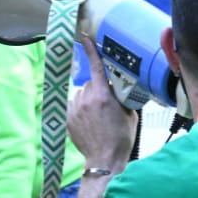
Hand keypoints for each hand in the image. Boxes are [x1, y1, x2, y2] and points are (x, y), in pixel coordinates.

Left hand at [67, 34, 136, 165]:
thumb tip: (120, 87)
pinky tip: (89, 121)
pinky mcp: (68, 117)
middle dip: (98, 88)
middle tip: (107, 104)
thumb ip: (122, 97)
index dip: (91, 51)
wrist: (104, 160)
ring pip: (81, 93)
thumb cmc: (121, 139)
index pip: (96, 67)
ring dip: (88, 98)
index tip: (85, 38)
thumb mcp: (129, 114)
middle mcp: (87, 99)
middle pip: (91, 83)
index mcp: (104, 96)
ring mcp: (75, 109)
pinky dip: (81, 108)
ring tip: (97, 115)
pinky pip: (74, 104)